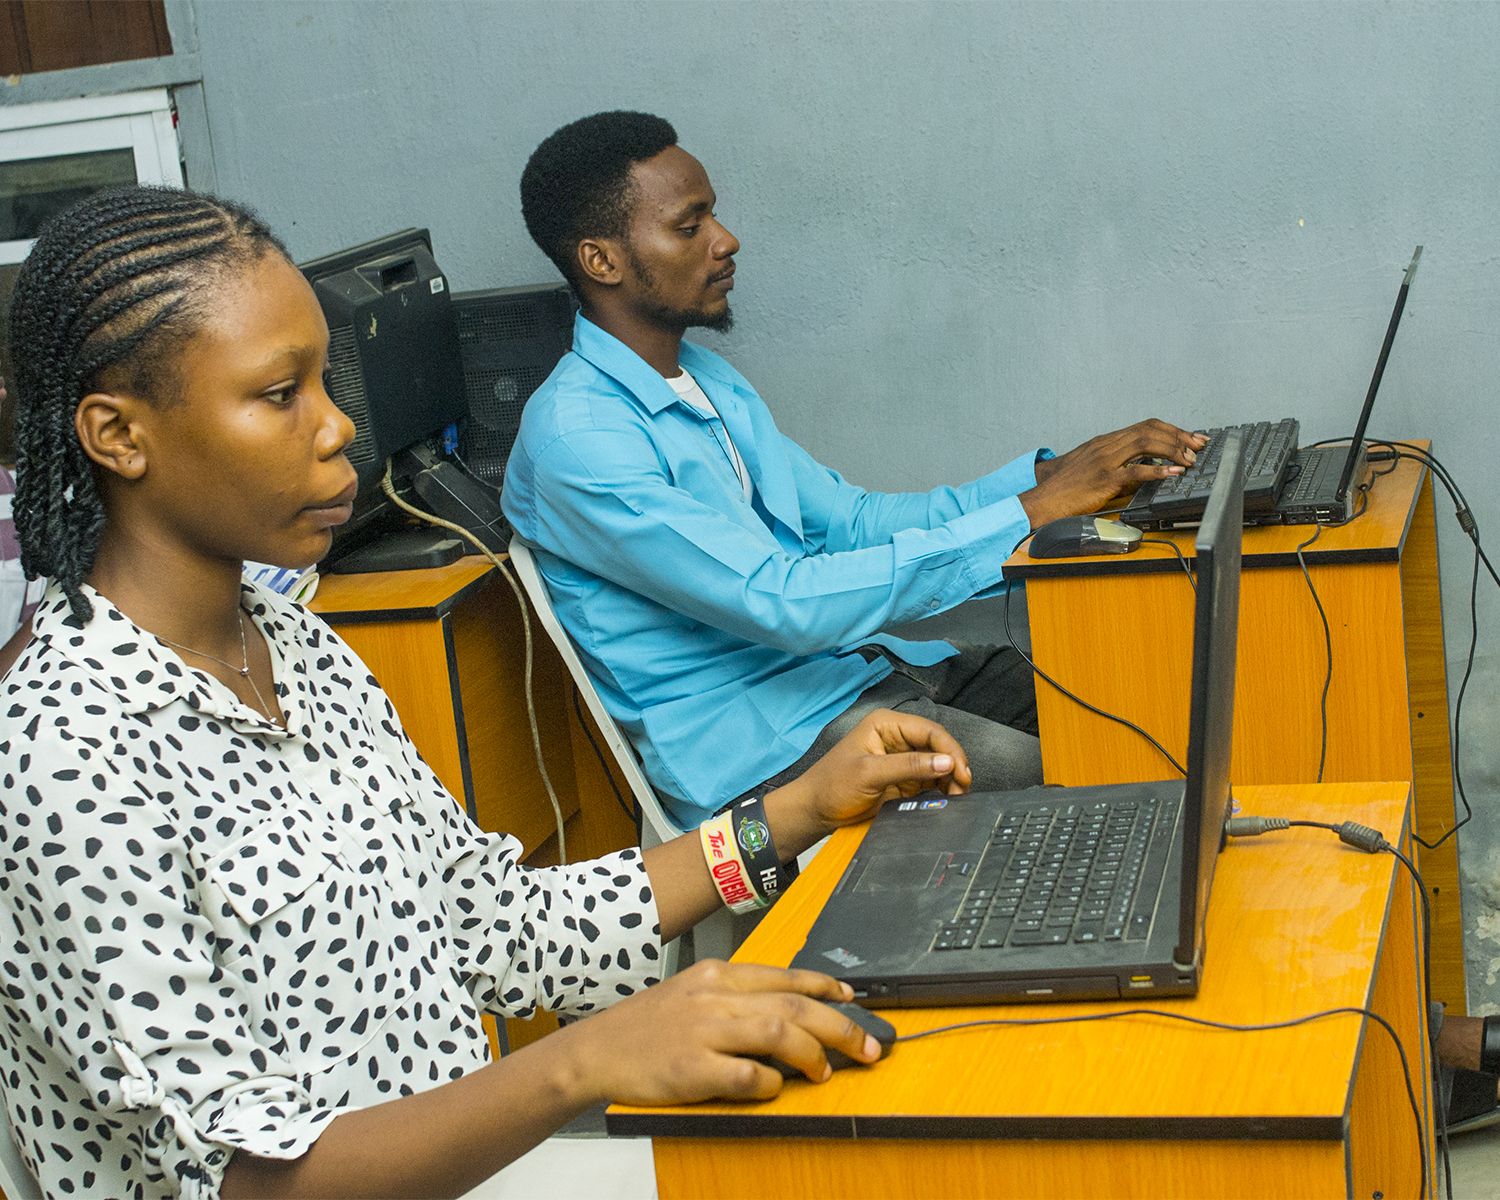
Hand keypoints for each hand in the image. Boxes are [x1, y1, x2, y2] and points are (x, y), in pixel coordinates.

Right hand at [558, 960, 881, 1104]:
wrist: (596, 1050)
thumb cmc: (646, 1025)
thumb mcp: (692, 991)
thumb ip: (735, 996)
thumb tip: (788, 1011)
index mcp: (718, 975)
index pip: (787, 976)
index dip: (827, 988)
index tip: (854, 999)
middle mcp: (715, 996)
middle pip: (795, 1005)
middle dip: (840, 1026)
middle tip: (867, 1046)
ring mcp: (704, 1031)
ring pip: (779, 1032)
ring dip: (812, 1054)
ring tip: (825, 1071)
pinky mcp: (692, 1069)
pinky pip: (748, 1075)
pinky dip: (770, 1083)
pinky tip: (774, 1087)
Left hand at [765, 708, 970, 850]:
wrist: (815, 811)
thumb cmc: (831, 786)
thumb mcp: (869, 773)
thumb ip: (908, 766)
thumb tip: (945, 762)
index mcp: (886, 724)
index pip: (929, 730)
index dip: (948, 749)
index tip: (960, 770)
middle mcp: (896, 737)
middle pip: (937, 746)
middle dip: (953, 764)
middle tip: (963, 785)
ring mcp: (901, 758)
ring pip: (937, 763)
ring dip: (950, 778)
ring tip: (957, 795)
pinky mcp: (903, 778)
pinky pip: (930, 780)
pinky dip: (942, 788)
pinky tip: (947, 797)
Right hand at [1022, 420, 1208, 528]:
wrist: (1044, 497)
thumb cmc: (1067, 486)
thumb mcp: (1093, 466)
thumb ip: (1117, 462)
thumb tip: (1144, 465)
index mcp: (1106, 441)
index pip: (1146, 425)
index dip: (1172, 429)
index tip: (1191, 437)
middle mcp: (1107, 445)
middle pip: (1150, 430)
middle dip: (1179, 436)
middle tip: (1199, 445)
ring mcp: (1105, 461)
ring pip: (1146, 443)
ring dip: (1173, 449)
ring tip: (1190, 459)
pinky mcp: (1104, 479)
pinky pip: (1135, 470)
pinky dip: (1158, 469)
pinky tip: (1173, 472)